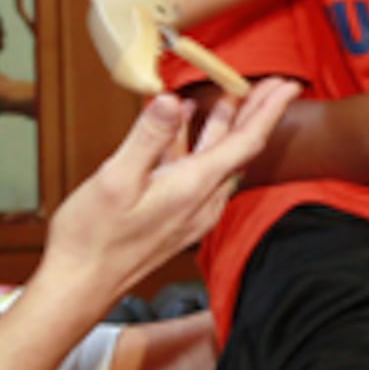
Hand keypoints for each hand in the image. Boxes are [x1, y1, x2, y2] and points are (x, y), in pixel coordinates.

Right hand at [39, 81, 298, 317]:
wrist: (80, 287)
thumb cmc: (93, 240)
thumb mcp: (116, 179)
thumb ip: (147, 138)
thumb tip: (171, 101)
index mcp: (193, 188)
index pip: (247, 142)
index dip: (270, 110)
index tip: (289, 86)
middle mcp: (201, 202)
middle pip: (239, 149)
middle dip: (257, 111)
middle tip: (275, 82)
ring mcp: (189, 212)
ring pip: (217, 159)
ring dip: (225, 125)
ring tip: (231, 94)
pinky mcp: (175, 217)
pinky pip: (196, 171)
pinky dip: (196, 143)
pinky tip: (183, 126)